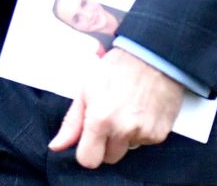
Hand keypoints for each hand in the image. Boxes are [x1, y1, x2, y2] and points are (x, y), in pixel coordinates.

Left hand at [48, 48, 184, 167]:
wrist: (153, 55)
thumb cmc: (117, 67)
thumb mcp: (87, 88)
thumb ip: (72, 122)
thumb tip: (57, 146)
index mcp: (100, 119)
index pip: (88, 160)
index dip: (87, 150)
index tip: (89, 138)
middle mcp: (123, 130)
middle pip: (109, 158)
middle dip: (106, 144)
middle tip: (110, 118)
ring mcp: (143, 133)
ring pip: (127, 149)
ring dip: (125, 137)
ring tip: (127, 110)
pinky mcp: (160, 134)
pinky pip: (144, 143)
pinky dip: (141, 131)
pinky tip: (141, 110)